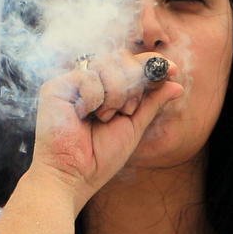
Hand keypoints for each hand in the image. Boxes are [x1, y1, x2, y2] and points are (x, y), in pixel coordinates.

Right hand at [27, 51, 183, 212]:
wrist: (73, 175)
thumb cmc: (99, 158)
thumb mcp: (134, 127)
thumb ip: (152, 103)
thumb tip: (177, 84)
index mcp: (106, 90)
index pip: (130, 64)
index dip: (151, 63)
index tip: (174, 70)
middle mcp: (89, 83)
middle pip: (121, 58)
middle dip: (132, 83)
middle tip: (127, 110)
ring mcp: (72, 83)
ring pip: (106, 64)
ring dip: (115, 93)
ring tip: (104, 117)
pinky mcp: (55, 86)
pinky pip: (87, 76)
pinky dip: (93, 98)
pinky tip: (82, 116)